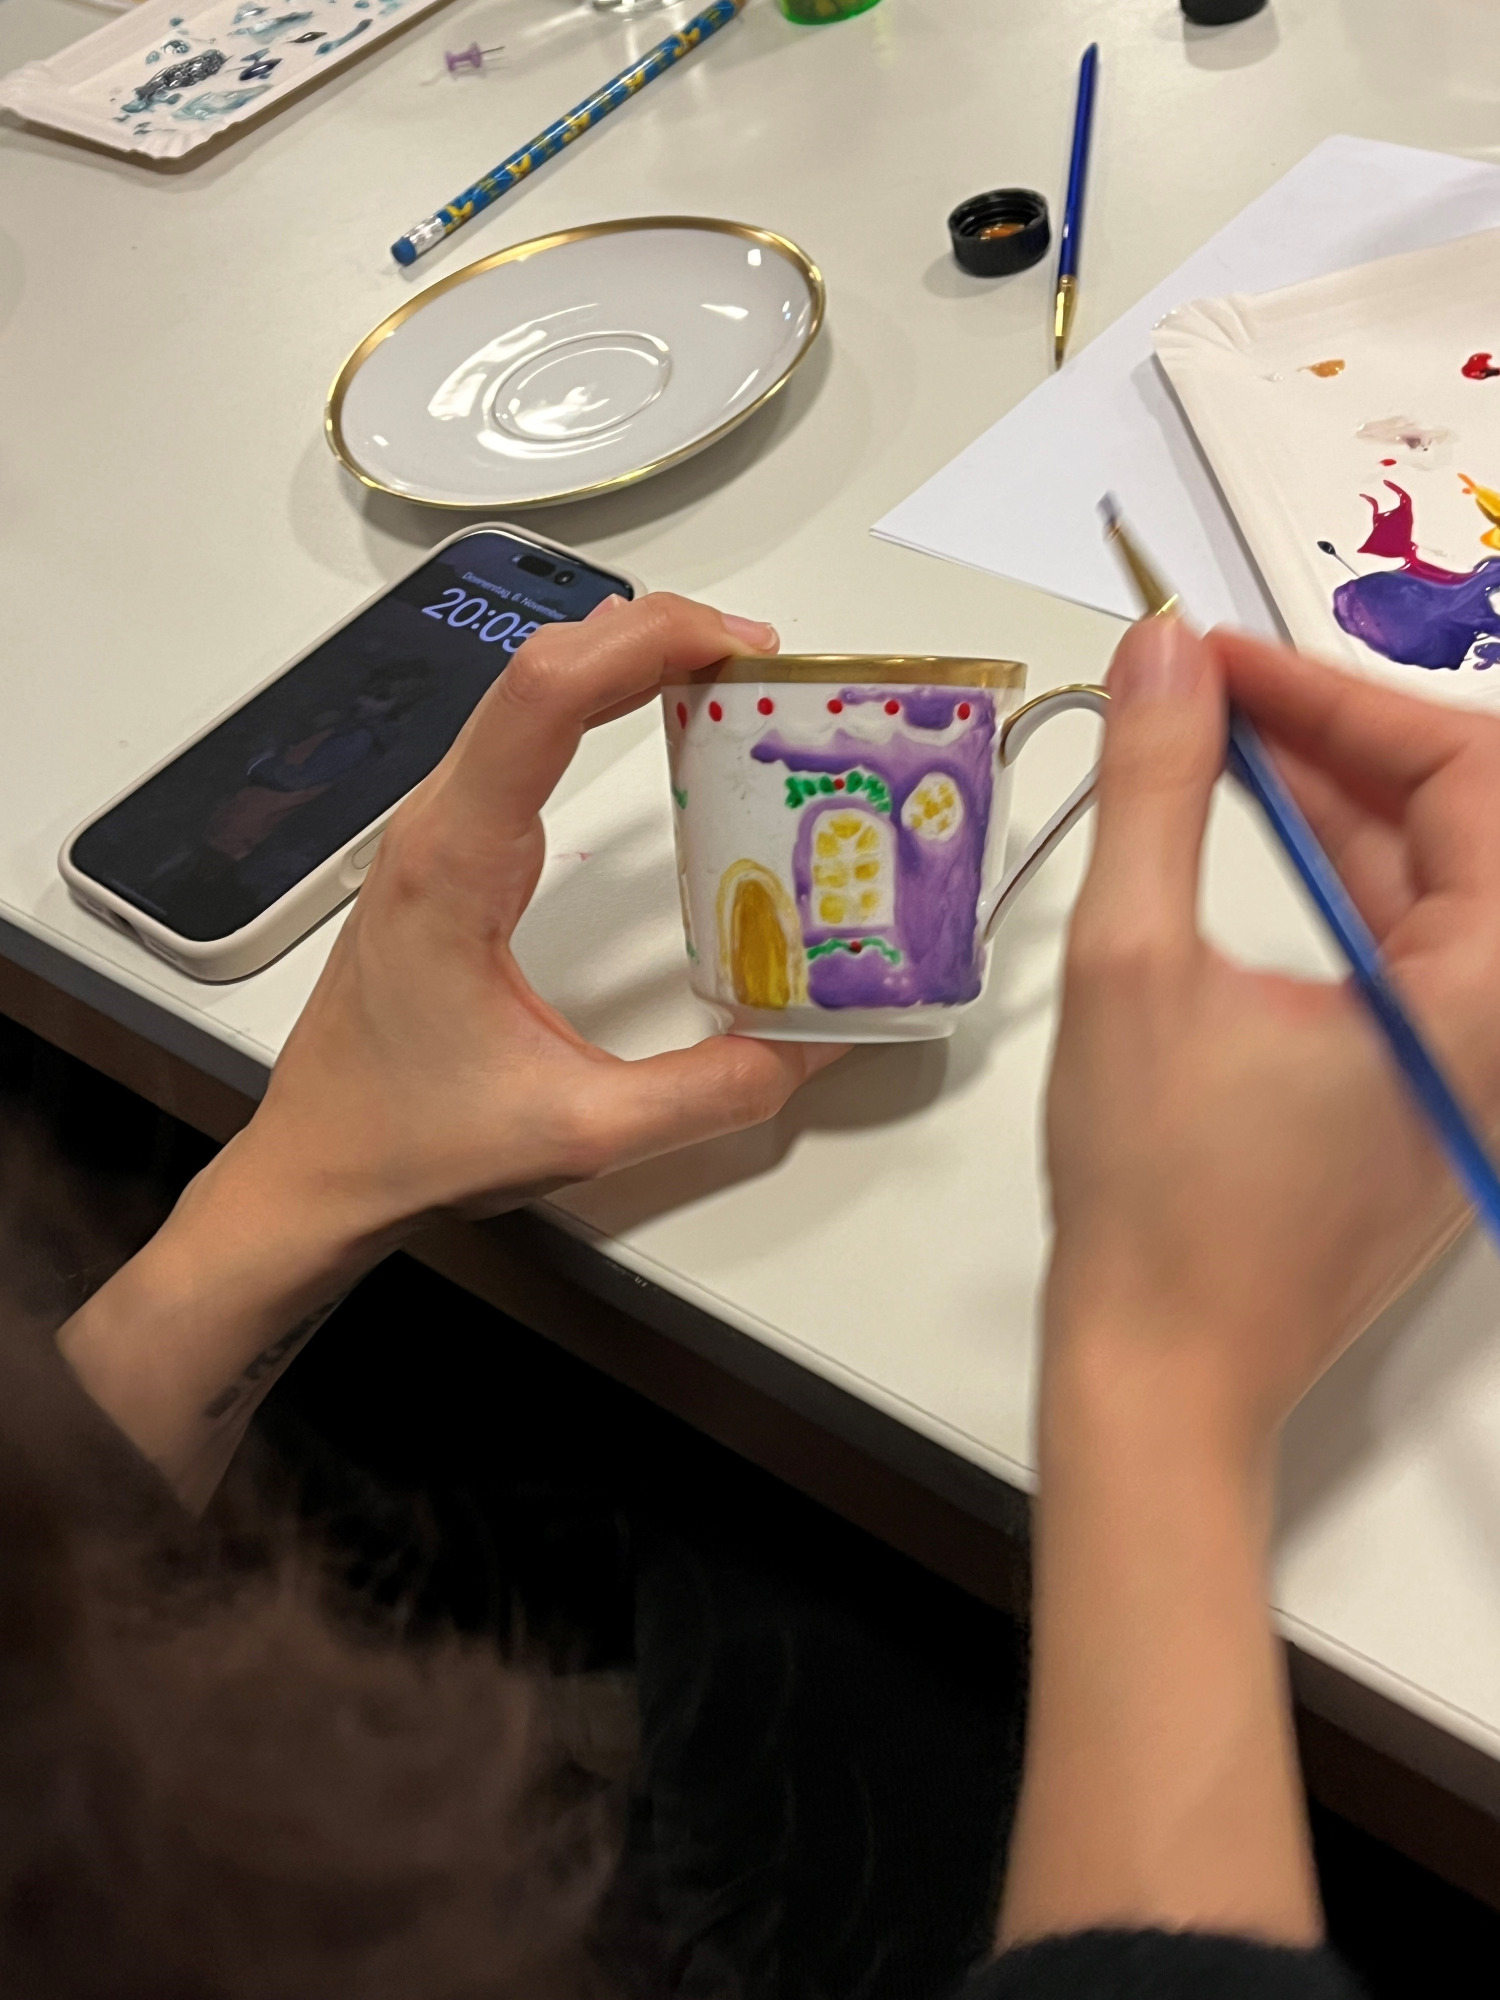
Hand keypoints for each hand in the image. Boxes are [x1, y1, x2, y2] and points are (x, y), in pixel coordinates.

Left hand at [60, 592, 842, 1503]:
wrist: (315, 1170)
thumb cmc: (414, 1142)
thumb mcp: (582, 1131)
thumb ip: (712, 1091)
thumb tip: (818, 1043)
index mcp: (455, 863)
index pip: (544, 698)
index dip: (646, 644)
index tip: (743, 646)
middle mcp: (437, 824)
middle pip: (540, 669)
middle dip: (653, 635)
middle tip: (761, 659)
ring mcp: (437, 831)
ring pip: (527, 694)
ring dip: (624, 661)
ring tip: (727, 676)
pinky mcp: (448, 852)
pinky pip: (523, 741)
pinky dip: (596, 706)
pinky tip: (657, 723)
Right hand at [1001, 618, 1499, 1952]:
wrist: (1162, 1376)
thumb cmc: (1150, 1188)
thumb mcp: (1131, 965)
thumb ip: (1153, 793)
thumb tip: (1161, 648)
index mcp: (1483, 997)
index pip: (1465, 780)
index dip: (1338, 697)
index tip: (1214, 660)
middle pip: (1463, 826)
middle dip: (1339, 741)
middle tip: (1210, 696)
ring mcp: (1477, 1072)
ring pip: (1432, 888)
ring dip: (1333, 808)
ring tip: (1212, 750)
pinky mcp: (1432, 1101)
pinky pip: (1407, 955)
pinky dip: (1335, 888)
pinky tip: (1244, 848)